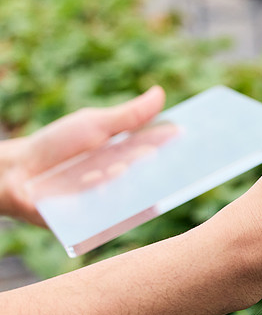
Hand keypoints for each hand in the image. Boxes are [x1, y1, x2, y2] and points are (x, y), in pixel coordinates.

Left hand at [0, 86, 165, 225]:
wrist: (18, 175)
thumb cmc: (58, 146)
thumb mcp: (95, 124)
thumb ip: (129, 115)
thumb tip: (160, 92)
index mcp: (131, 154)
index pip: (163, 148)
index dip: (176, 142)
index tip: (191, 133)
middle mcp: (128, 179)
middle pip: (154, 174)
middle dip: (155, 164)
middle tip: (154, 154)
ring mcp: (114, 200)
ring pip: (133, 194)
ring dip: (124, 179)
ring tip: (113, 167)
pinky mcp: (99, 221)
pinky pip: (112, 214)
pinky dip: (106, 197)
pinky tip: (97, 184)